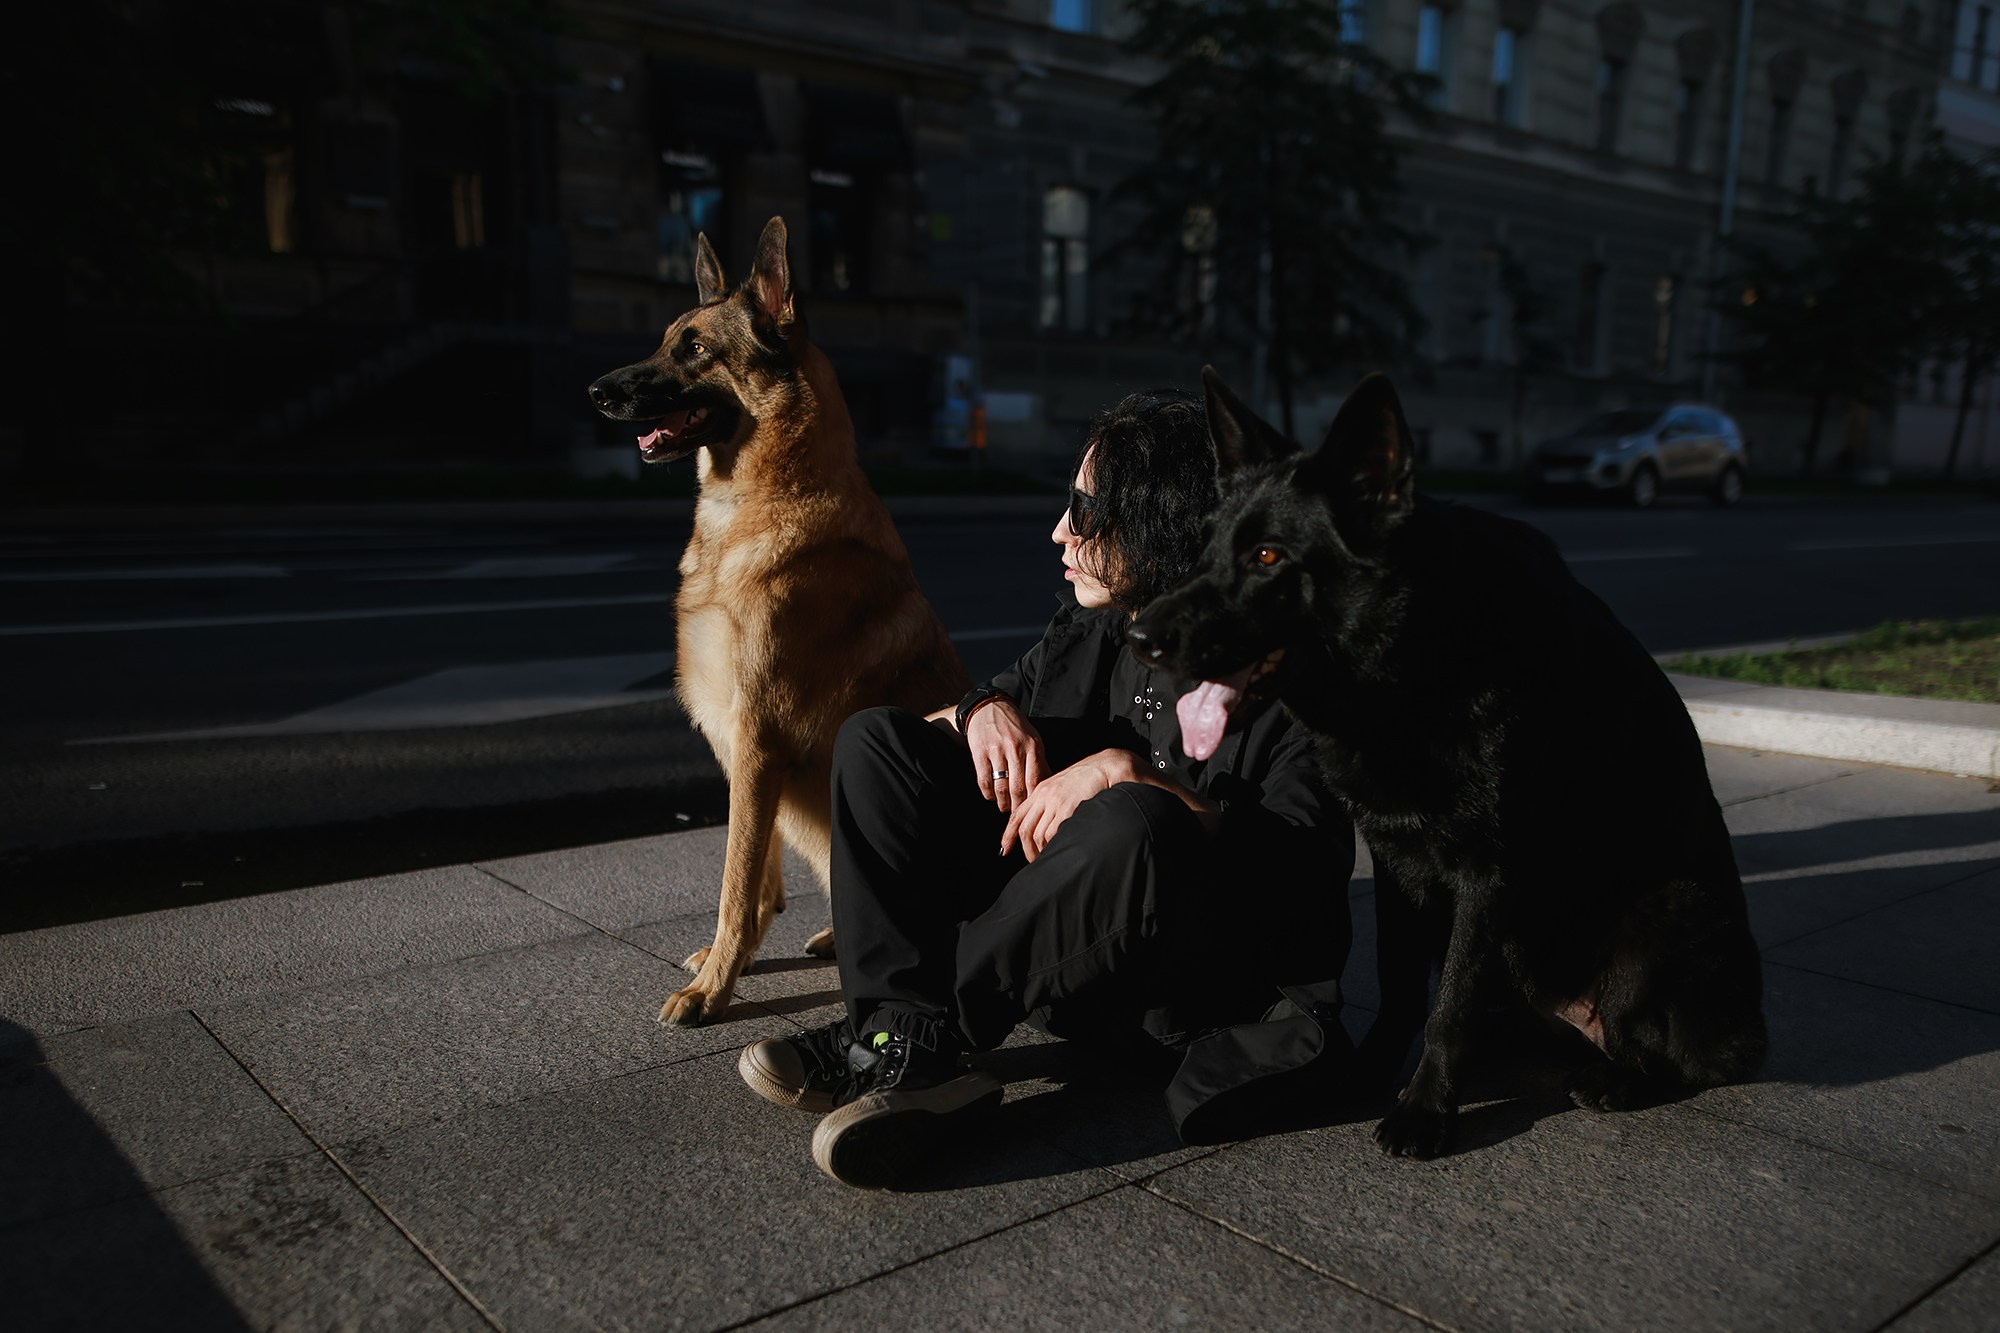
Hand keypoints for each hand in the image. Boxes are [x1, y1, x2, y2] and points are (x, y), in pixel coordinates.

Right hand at [964, 697, 1044, 813]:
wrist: (990, 707)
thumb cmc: (1015, 727)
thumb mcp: (1033, 740)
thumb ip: (1040, 763)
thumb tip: (1048, 786)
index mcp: (1032, 746)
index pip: (1035, 780)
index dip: (1033, 799)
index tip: (1032, 809)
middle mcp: (1015, 747)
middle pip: (1018, 788)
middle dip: (1018, 805)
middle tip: (1017, 813)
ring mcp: (996, 750)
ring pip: (1001, 787)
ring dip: (1002, 803)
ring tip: (1004, 807)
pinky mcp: (979, 752)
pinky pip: (984, 780)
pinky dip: (988, 794)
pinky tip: (991, 796)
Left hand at [1000, 748, 1139, 861]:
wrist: (1104, 767)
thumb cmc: (1086, 778)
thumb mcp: (1060, 786)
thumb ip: (1048, 802)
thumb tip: (1041, 825)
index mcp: (1040, 791)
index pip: (1017, 816)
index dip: (1008, 835)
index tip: (1005, 849)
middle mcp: (1044, 796)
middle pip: (1025, 829)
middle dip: (1026, 849)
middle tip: (1032, 860)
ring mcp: (1056, 803)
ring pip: (1038, 834)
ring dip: (1040, 851)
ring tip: (1047, 857)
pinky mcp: (1069, 809)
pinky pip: (1054, 833)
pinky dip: (1052, 845)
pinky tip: (1057, 849)